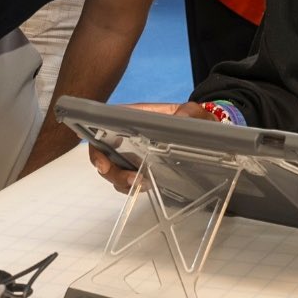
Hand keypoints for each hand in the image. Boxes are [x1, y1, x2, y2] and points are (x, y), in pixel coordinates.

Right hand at [89, 101, 210, 191]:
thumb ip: (188, 112)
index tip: (102, 164)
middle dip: (112, 172)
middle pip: (104, 155)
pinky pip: (127, 180)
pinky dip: (131, 186)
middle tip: (131, 179)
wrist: (200, 130)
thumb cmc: (192, 117)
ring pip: (114, 170)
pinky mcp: (141, 166)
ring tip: (142, 184)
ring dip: (122, 182)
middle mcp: (126, 136)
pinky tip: (146, 186)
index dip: (96, 147)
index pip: (103, 129)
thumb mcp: (192, 111)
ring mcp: (131, 152)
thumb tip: (181, 118)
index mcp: (133, 118)